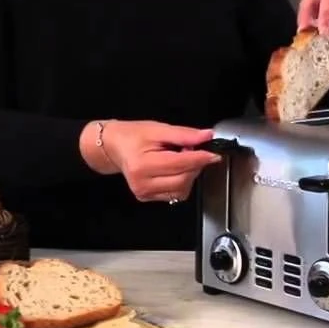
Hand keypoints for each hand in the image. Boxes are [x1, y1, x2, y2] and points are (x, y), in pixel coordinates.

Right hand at [98, 121, 223, 203]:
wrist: (114, 146)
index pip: (180, 164)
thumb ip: (184, 134)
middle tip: (193, 151)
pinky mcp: (147, 198)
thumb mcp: (158, 129)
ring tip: (180, 159)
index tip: (214, 154)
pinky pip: (175, 194)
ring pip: (182, 189)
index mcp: (142, 164)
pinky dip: (181, 182)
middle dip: (194, 165)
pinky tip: (174, 170)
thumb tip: (206, 136)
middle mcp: (142, 183)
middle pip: (183, 179)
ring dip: (189, 175)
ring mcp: (144, 193)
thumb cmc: (133, 136)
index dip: (200, 158)